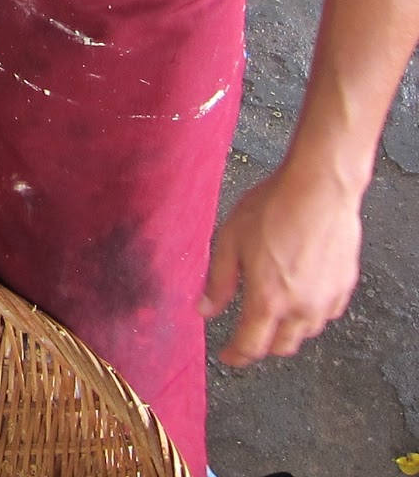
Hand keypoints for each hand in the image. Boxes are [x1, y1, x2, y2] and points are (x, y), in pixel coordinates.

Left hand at [199, 163, 362, 365]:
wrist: (318, 190)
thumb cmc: (272, 209)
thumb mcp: (229, 240)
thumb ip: (218, 281)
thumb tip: (204, 309)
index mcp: (268, 300)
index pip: (251, 345)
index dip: (235, 356)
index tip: (226, 357)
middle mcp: (300, 308)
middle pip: (281, 346)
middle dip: (261, 345)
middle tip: (246, 333)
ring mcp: (326, 300)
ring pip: (305, 332)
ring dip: (286, 330)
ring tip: (271, 312)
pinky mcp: (344, 287)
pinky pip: (325, 314)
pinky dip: (309, 313)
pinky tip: (298, 294)